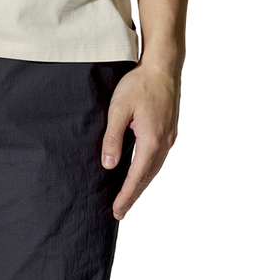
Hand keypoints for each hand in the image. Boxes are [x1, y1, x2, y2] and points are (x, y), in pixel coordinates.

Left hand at [101, 61, 180, 220]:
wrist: (163, 67)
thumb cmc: (139, 84)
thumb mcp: (118, 109)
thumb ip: (112, 137)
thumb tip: (108, 165)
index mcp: (151, 140)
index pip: (136, 176)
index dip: (126, 195)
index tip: (117, 210)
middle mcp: (164, 143)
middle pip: (148, 178)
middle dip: (133, 196)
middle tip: (120, 213)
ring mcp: (170, 138)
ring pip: (155, 170)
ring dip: (142, 186)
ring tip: (129, 199)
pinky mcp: (171, 132)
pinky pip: (159, 160)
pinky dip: (149, 172)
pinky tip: (141, 175)